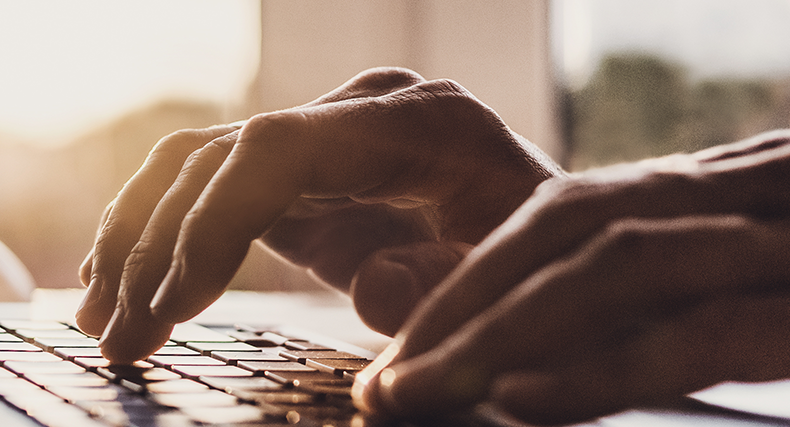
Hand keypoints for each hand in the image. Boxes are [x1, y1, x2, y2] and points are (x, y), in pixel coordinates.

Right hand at [74, 67, 560, 362]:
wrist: (556, 239)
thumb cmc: (537, 264)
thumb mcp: (508, 284)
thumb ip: (444, 284)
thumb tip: (371, 289)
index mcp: (413, 123)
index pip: (274, 150)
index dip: (210, 225)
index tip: (173, 307)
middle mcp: (356, 111)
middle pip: (218, 157)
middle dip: (155, 251)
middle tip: (119, 342)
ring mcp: (322, 135)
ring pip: (194, 164)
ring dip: (135, 241)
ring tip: (98, 319)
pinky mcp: (300, 170)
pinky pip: (206, 184)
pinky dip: (155, 231)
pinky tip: (115, 279)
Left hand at [354, 130, 789, 424]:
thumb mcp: (740, 285)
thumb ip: (646, 309)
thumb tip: (525, 363)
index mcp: (716, 190)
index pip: (565, 215)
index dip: (470, 279)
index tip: (401, 353)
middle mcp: (742, 193)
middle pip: (567, 227)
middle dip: (458, 306)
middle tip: (382, 385)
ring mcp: (784, 238)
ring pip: (613, 262)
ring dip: (497, 332)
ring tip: (416, 392)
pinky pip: (702, 330)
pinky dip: (601, 366)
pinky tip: (519, 397)